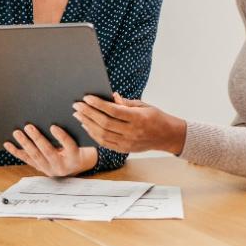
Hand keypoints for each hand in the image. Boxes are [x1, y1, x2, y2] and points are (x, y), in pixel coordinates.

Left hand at [3, 124, 97, 176]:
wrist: (76, 165)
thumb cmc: (79, 148)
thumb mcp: (81, 141)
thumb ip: (73, 133)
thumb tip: (59, 116)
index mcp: (75, 157)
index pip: (69, 146)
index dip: (61, 137)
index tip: (53, 126)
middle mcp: (62, 167)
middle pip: (48, 152)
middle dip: (37, 139)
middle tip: (28, 127)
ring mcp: (50, 169)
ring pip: (35, 156)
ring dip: (25, 144)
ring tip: (17, 133)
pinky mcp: (40, 169)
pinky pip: (27, 160)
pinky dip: (16, 151)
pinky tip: (8, 144)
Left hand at [72, 93, 186, 154]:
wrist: (168, 136)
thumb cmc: (156, 117)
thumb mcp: (144, 105)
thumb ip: (126, 103)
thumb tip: (110, 96)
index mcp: (138, 118)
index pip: (113, 111)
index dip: (98, 104)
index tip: (86, 97)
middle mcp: (132, 132)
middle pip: (104, 123)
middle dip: (88, 113)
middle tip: (76, 105)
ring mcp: (128, 143)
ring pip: (102, 134)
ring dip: (87, 124)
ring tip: (78, 115)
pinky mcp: (124, 149)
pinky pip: (105, 143)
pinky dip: (93, 134)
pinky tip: (86, 126)